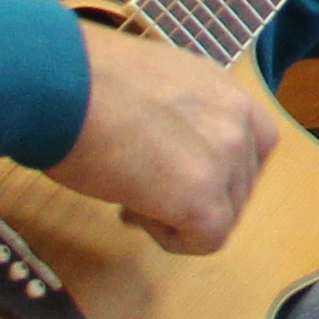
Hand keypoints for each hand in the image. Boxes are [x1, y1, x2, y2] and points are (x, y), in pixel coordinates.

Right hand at [53, 23, 289, 254]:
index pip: (256, 143)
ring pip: (225, 213)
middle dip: (196, 195)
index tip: (174, 172)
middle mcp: (238, 120)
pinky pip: (207, 239)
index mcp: (227, 90)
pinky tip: (134, 214)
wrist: (62, 86)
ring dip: (180, 216)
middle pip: (240, 183)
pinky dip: (173, 239)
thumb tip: (167, 141)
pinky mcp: (201, 198)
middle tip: (143, 194)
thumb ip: (181, 112)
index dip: (217, 168)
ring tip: (131, 201)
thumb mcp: (154, 81)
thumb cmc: (84, 79)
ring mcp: (226, 159)